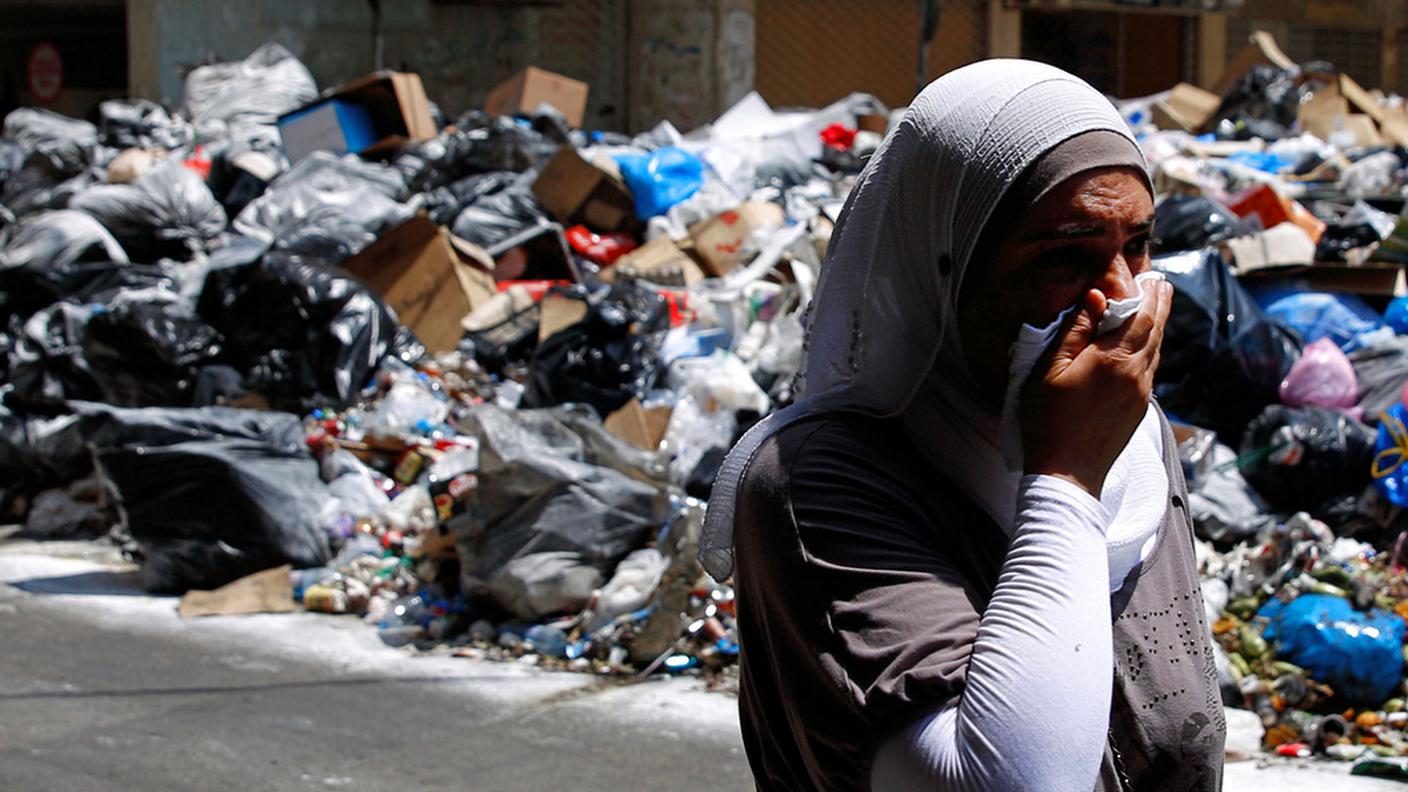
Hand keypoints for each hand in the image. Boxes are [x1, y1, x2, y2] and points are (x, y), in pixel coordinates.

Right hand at [1019, 279, 1172, 496]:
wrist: (1067, 474)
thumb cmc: (1048, 420)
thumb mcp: (1050, 369)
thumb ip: (1075, 330)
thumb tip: (1096, 297)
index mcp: (1114, 358)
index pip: (1141, 316)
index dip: (1149, 295)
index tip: (1154, 278)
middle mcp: (1136, 374)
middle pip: (1156, 331)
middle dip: (1161, 306)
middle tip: (1164, 286)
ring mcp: (1141, 394)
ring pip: (1156, 352)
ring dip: (1158, 328)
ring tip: (1158, 310)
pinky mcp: (1138, 410)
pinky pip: (1151, 371)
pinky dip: (1151, 351)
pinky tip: (1144, 349)